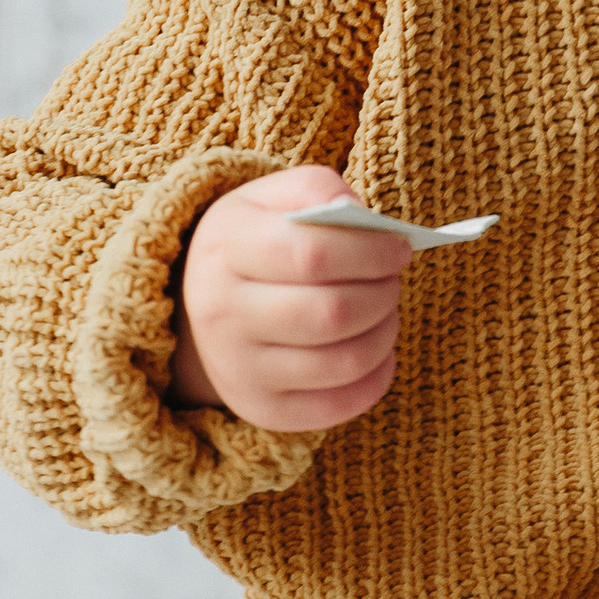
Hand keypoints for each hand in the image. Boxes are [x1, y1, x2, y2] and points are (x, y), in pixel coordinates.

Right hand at [170, 169, 411, 432]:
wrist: (199, 305)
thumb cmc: (258, 240)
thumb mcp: (272, 197)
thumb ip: (318, 189)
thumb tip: (360, 217)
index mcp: (226, 247)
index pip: (312, 254)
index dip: (371, 252)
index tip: (399, 248)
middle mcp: (221, 313)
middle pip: (332, 314)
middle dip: (383, 294)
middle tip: (393, 281)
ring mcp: (238, 368)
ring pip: (342, 362)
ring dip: (385, 332)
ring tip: (385, 311)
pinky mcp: (262, 408)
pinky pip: (338, 405)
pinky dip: (376, 377)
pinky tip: (377, 351)